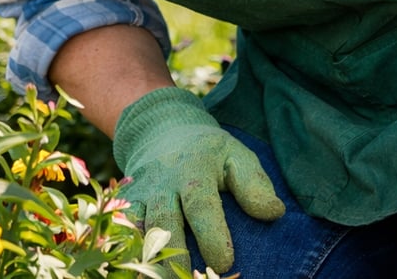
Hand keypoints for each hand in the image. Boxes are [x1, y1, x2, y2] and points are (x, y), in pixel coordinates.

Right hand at [112, 86, 284, 273]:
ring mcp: (141, 194)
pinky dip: (128, 251)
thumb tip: (274, 213)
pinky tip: (140, 271)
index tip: (225, 263)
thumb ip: (254, 183)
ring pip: (139, 230)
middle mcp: (164, 182)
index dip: (211, 235)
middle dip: (175, 255)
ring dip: (150, 261)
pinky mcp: (125, 206)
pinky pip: (122, 231)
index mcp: (195, 169)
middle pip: (164, 222)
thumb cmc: (209, 154)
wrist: (162, 130)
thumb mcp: (235, 155)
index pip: (201, 204)